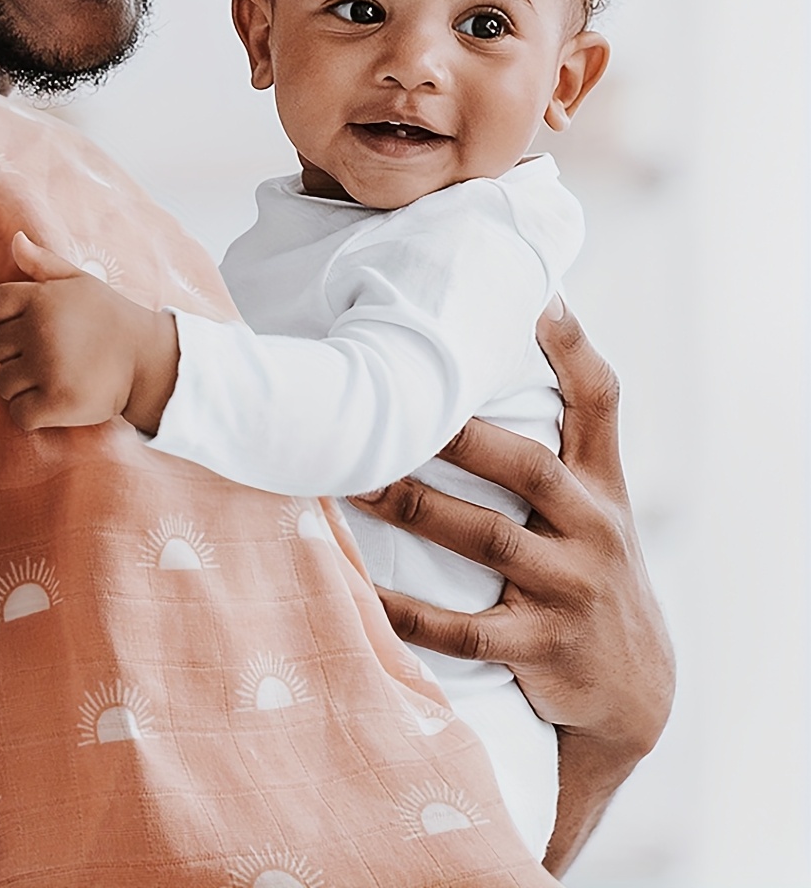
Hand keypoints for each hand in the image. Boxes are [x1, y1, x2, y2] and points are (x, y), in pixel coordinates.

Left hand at [0, 232, 178, 431]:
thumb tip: (14, 240)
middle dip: (12, 354)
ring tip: (49, 379)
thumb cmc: (110, 318)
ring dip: (21, 386)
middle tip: (43, 356)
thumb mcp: (79, 281)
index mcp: (40, 298)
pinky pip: (19, 414)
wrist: (148, 360)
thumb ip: (43, 263)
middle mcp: (39, 330)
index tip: (22, 330)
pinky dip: (30, 414)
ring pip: (2, 383)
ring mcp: (47, 367)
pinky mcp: (57, 402)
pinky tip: (50, 403)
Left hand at [347, 299, 672, 870]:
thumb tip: (508, 325)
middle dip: (458, 433)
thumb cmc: (584, 564)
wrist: (634, 690)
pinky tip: (360, 591)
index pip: (598, 402)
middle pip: (526, 466)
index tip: (537, 295)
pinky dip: (410, 614)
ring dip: (414, 507)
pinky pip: (467, 630)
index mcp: (600, 483)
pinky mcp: (544, 650)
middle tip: (390, 401)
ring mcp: (570, 590)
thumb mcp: (590, 500)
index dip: (571, 346)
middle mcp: (593, 528)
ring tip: (350, 479)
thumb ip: (552, 431)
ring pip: (488, 540)